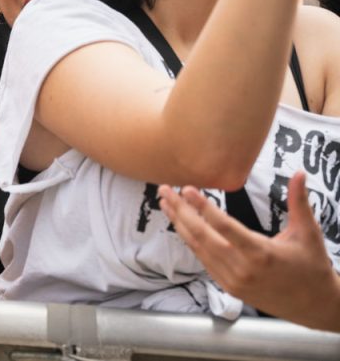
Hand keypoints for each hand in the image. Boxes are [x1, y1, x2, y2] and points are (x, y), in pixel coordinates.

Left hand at [159, 173, 339, 331]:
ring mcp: (232, 280)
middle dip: (180, 211)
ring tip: (165, 203)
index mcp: (261, 253)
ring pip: (198, 248)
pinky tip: (181, 224)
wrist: (314, 306)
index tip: (187, 189)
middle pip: (202, 236)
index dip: (203, 207)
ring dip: (179, 224)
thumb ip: (299, 202)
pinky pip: (203, 260)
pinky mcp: (228, 287)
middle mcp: (242, 268)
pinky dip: (190, 241)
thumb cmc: (312, 267)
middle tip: (165, 190)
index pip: (224, 226)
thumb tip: (299, 173)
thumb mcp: (309, 233)